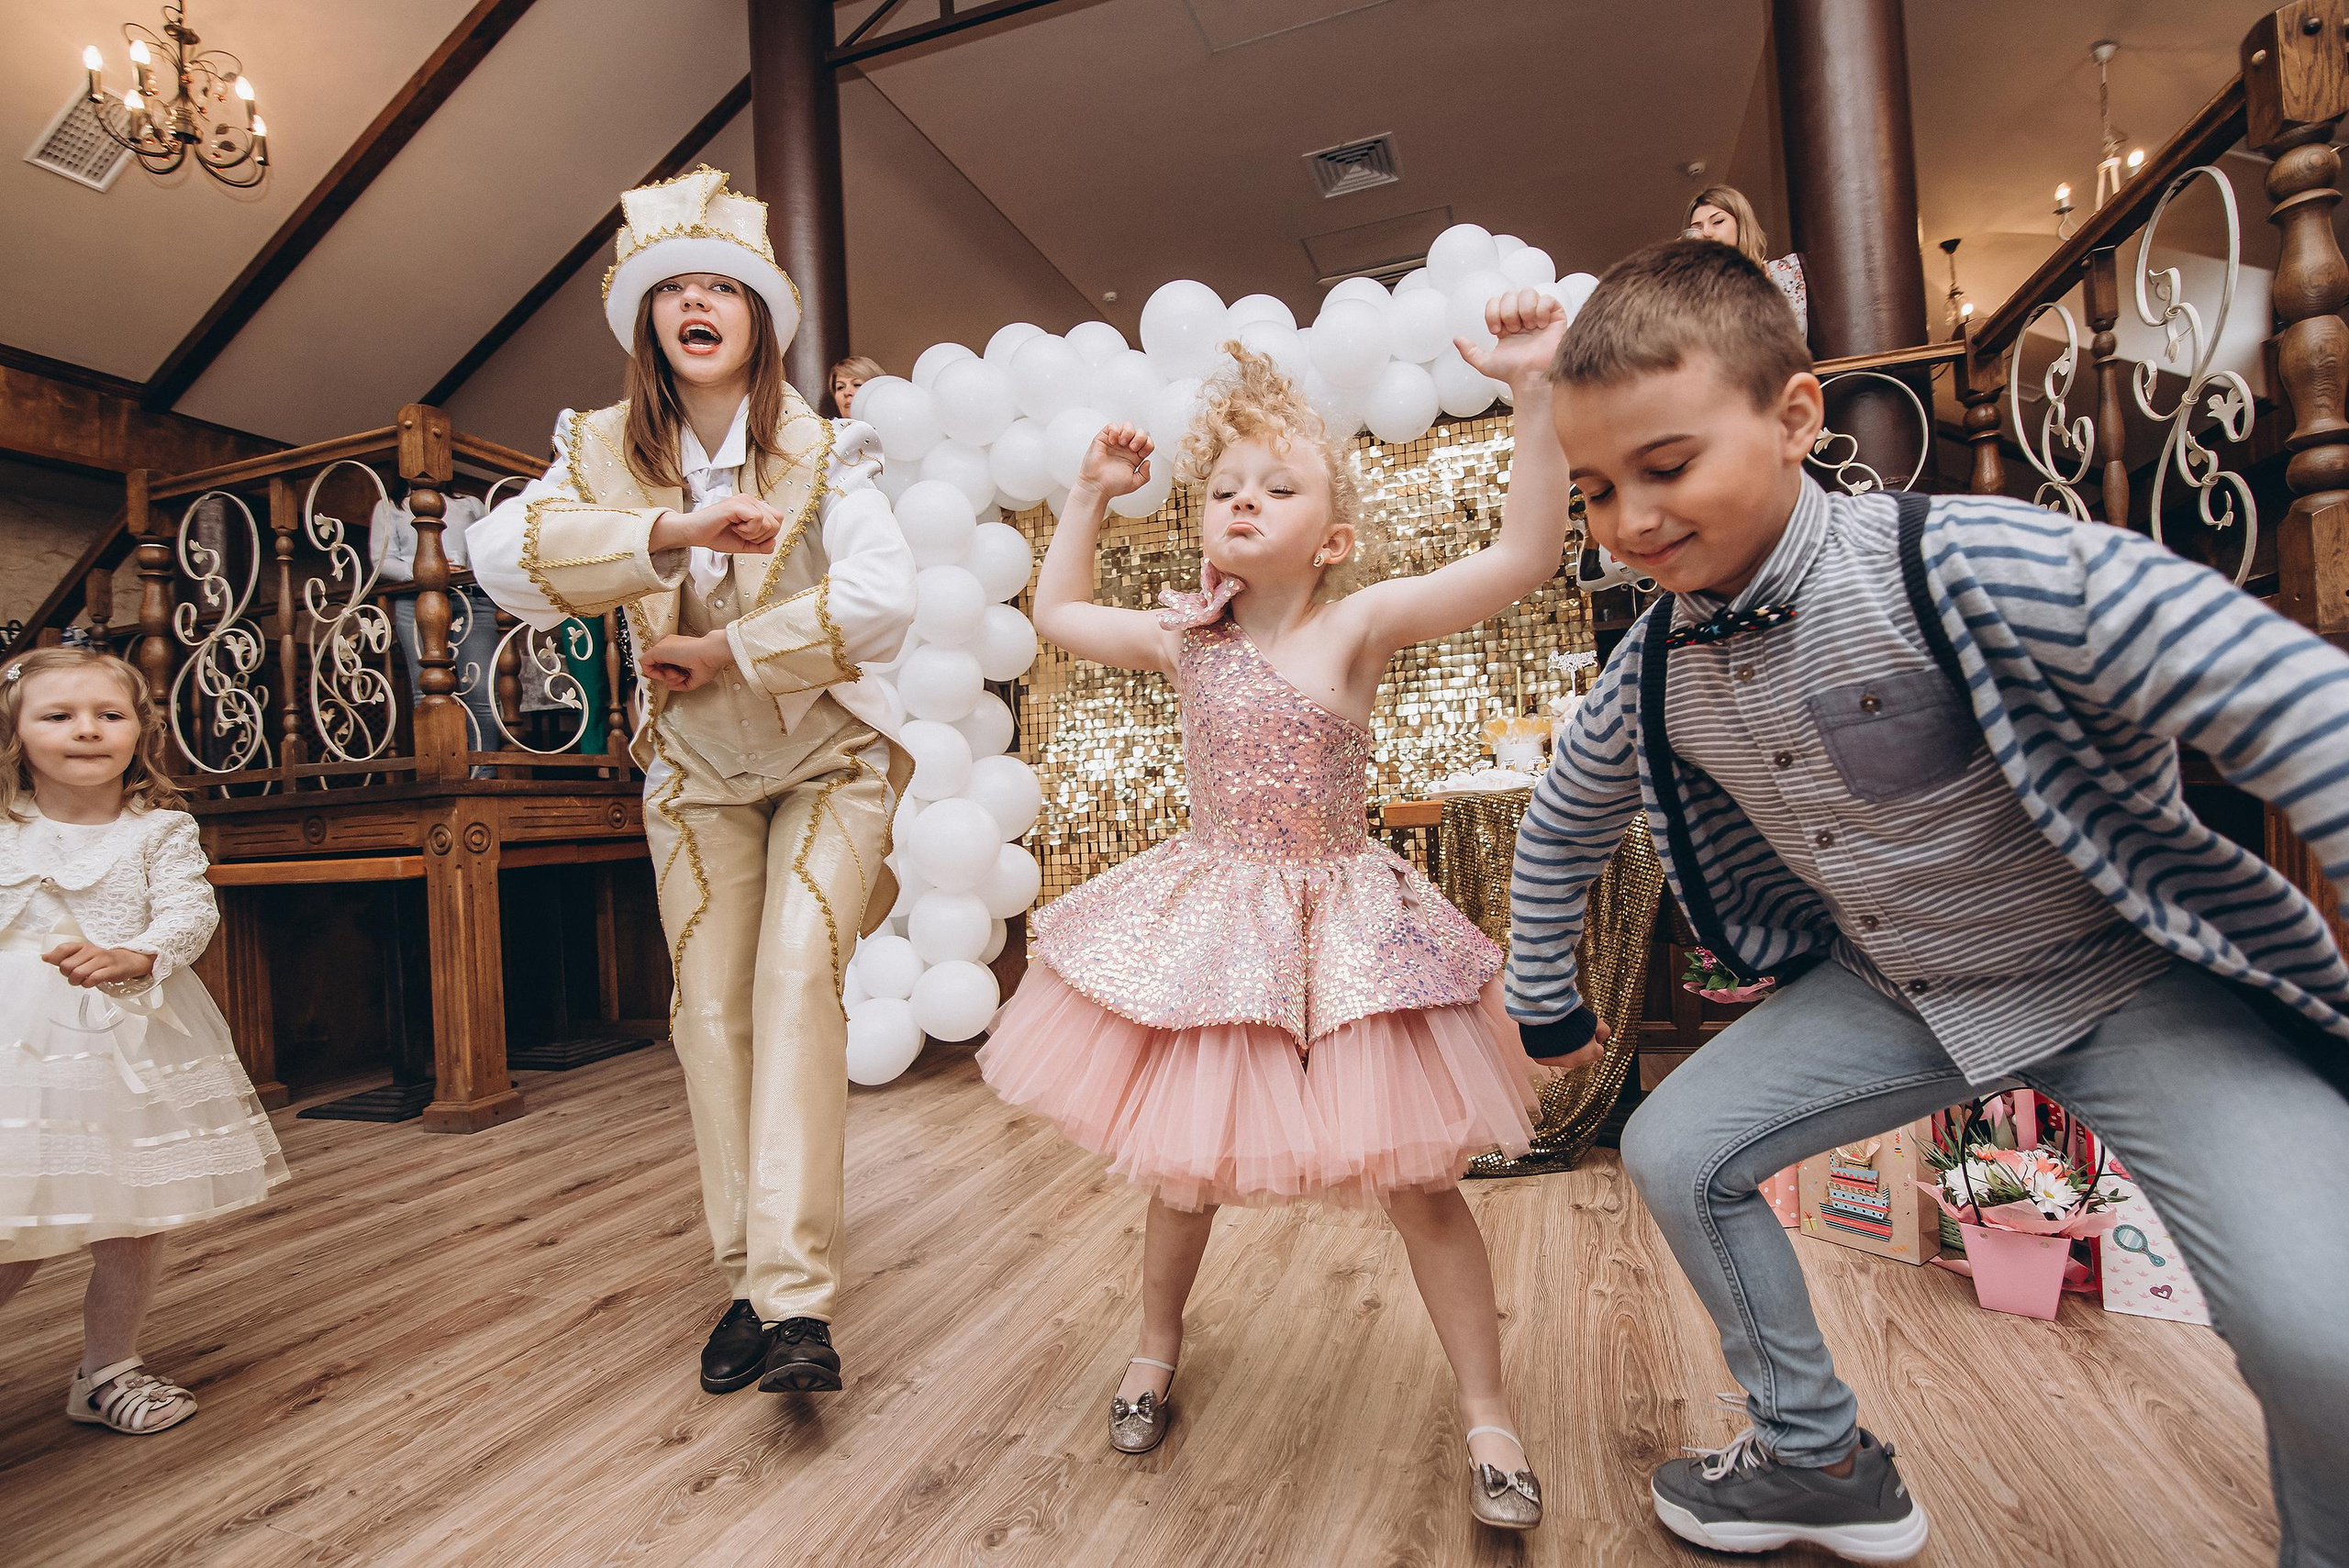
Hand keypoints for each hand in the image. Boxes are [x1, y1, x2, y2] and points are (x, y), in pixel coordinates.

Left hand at [42, 942, 155, 988]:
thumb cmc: (103, 960)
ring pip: (78, 973)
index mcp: (83, 946)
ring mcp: (103, 960)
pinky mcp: (112, 970)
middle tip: (73, 975)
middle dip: (66, 974)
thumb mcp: (83, 955)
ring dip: (76, 981)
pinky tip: (90, 983)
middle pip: (66, 965)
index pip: (63, 948)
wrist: (130, 960)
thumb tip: (45, 957)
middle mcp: (92, 951)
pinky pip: (93, 979)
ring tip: (81, 981)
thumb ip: (64, 956)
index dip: (56, 959)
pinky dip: (88, 984)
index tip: (58, 964)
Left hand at [640, 631, 731, 691]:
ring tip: (679, 674)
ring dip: (665, 676)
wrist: (712, 651)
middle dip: (668, 676)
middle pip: (659, 666)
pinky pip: (644, 664)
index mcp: (679, 650)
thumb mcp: (695, 677)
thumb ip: (681, 683)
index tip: (681, 677)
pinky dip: (654, 674)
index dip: (671, 675)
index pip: (667, 665)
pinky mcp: (657, 650)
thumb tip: (669, 686)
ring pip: (653, 666)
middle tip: (680, 676)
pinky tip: (670, 674)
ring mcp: (663, 646)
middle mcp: (670, 646)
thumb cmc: (710, 662)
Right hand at [651, 494, 784, 554]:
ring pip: (769, 523)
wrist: (694, 534)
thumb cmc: (716, 536)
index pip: (778, 520)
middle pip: (777, 522)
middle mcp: (751, 500)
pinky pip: (758, 520)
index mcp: (754, 507)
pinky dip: (748, 531)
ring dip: (752, 534)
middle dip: (761, 536)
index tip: (747, 536)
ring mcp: (744, 500)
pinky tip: (734, 527)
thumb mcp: (745, 545)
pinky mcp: (737, 504)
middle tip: (741, 534)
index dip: (767, 535)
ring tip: (736, 530)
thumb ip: (761, 546)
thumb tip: (773, 543)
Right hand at [1073, 423, 1153, 500]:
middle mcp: (1126, 448)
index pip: (1148, 443)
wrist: (1096, 485)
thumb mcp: (1134, 483)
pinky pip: (1112, 426)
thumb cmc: (1112, 485)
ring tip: (1123, 443)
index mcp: (1135, 457)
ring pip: (1128, 425)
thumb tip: (1148, 462)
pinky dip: (1115, 431)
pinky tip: (1112, 441)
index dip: (1148, 445)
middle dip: (1140, 437)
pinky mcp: (1104, 438)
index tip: (1140, 455)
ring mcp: (1116, 442)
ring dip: (1128, 432)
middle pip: (1140, 432)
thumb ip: (1145, 475)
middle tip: (1133, 448)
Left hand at [1460, 288, 1566, 391]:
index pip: (1496, 301)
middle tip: (1513, 330)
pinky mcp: (1556, 318)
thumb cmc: (1511, 373)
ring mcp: (1539, 316)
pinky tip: (1541, 325)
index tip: (1496, 331)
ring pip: (1528, 292)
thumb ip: (1469, 352)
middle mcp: (1522, 318)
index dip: (1493, 312)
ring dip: (1525, 309)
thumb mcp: (1485, 363)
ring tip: (1529, 327)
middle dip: (1508, 311)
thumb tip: (1456, 338)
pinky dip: (1542, 309)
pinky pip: (1549, 299)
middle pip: (1510, 294)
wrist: (1531, 378)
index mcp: (1506, 324)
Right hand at [1528, 1016, 1608, 1078]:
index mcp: (1589, 1054)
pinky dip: (1549, 1048)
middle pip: (1580, 1055)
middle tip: (1573, 1029)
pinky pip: (1548, 1055)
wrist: (1544, 1014)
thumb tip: (1601, 1036)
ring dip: (1564, 1047)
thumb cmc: (1570, 1017)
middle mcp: (1573, 1062)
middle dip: (1578, 1045)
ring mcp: (1556, 1062)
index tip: (1588, 1030)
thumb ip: (1603, 1031)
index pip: (1597, 1051)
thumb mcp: (1594, 1020)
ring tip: (1560, 1030)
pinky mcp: (1541, 1059)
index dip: (1593, 1039)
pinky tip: (1548, 1035)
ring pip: (1564, 1057)